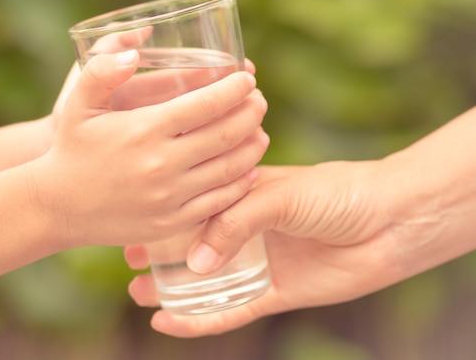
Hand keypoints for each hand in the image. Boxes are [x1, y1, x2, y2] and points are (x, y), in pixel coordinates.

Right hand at [30, 49, 268, 247]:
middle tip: (259, 101)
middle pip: (227, 134)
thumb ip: (102, 70)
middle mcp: (162, 164)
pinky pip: (220, 202)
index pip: (206, 104)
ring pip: (230, 169)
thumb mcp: (78, 104)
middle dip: (251, 113)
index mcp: (145, 130)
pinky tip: (248, 169)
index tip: (247, 79)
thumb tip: (135, 49)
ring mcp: (170, 197)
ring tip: (258, 131)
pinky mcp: (173, 223)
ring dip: (253, 146)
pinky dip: (241, 183)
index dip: (234, 89)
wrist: (59, 207)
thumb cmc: (71, 149)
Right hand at [125, 162, 399, 336]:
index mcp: (242, 197)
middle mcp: (245, 231)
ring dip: (174, 291)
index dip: (162, 218)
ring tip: (140, 294)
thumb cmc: (335, 193)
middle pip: (192, 247)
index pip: (191, 208)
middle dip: (160, 256)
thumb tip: (193, 263)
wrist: (386, 221)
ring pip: (206, 283)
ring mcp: (258, 264)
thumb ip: (234, 223)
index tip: (131, 225)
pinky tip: (172, 321)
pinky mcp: (273, 294)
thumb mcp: (277, 194)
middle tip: (129, 264)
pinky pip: (231, 310)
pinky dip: (202, 319)